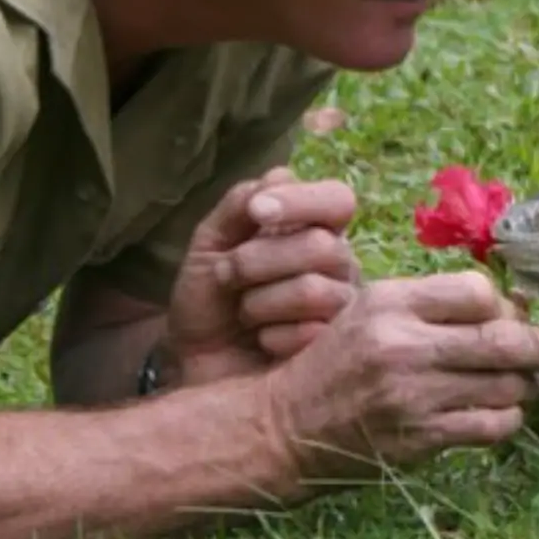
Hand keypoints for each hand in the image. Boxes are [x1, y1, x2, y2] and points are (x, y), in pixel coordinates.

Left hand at [168, 172, 361, 385]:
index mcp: (315, 228)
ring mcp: (343, 308)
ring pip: (313, 289)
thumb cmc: (210, 299)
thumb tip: (279, 175)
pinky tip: (262, 342)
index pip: (337, 200)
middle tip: (225, 274)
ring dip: (259, 302)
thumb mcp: (210, 243)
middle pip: (321, 245)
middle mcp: (338, 263)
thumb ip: (239, 205)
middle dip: (258, 259)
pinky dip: (270, 337)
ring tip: (243, 312)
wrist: (195, 363)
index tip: (256, 211)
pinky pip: (310, 334)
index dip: (302, 201)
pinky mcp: (337, 352)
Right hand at [263, 271, 538, 484]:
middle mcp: (405, 346)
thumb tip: (513, 305)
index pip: (478, 291)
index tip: (507, 315)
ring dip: (527, 383)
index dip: (504, 304)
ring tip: (521, 380)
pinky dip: (509, 417)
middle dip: (538, 345)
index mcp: (392, 303)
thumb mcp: (373, 309)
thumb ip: (434, 301)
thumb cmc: (338, 359)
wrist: (288, 426)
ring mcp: (414, 396)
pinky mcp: (420, 439)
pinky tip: (496, 410)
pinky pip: (493, 426)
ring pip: (508, 385)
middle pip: (505, 340)